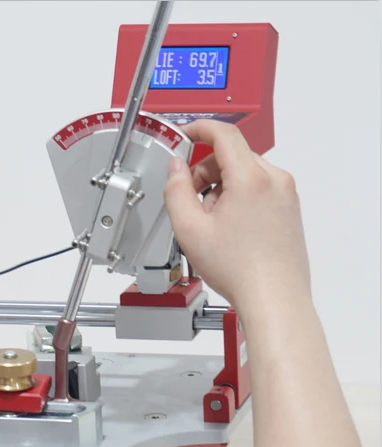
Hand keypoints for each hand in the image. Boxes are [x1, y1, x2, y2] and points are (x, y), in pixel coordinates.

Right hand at [163, 120, 310, 313]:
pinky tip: (227, 227)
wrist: (273, 298)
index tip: (185, 134)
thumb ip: (176, 190)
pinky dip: (238, 197)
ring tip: (210, 220)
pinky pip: (258, 188)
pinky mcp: (289, 209)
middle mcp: (274, 181)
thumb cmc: (240, 269)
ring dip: (221, 186)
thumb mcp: (189, 229)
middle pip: (232, 155)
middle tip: (190, 197)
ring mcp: (286, 195)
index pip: (224, 134)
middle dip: (205, 170)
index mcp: (251, 179)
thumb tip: (175, 169)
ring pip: (245, 172)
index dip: (199, 129)